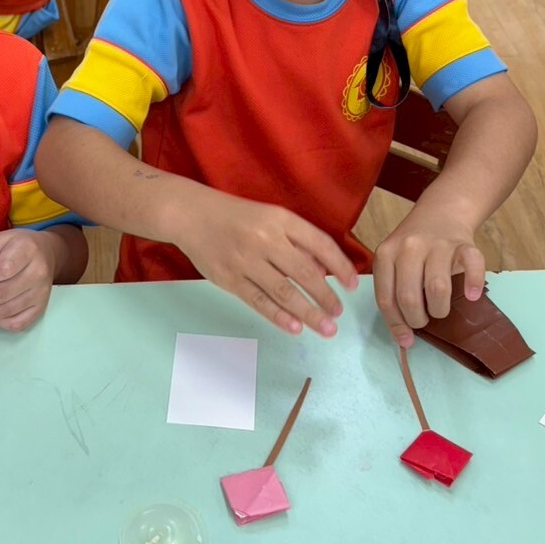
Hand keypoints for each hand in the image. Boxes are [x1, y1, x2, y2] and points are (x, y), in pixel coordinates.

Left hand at [0, 229, 63, 331]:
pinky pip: (15, 324)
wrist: (46, 253)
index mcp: (27, 251)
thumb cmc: (17, 246)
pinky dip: (0, 320)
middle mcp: (38, 273)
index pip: (4, 269)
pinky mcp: (40, 309)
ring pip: (4, 311)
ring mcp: (40, 294)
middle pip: (0, 294)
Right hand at [177, 191, 355, 335]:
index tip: (352, 286)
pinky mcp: (229, 279)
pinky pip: (259, 302)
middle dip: (326, 297)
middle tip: (338, 314)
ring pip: (284, 292)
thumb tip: (326, 271)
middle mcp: (265, 239)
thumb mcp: (271, 218)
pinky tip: (295, 328)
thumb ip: (298, 242)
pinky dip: (279, 317)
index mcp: (280, 220)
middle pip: (304, 273)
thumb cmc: (238, 217)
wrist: (192, 215)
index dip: (340, 267)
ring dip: (308, 313)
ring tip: (326, 328)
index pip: (320, 244)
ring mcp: (246, 261)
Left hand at [373, 211, 484, 346]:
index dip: (396, 323)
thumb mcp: (393, 261)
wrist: (441, 212)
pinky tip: (471, 296)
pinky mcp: (464, 244)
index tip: (406, 338)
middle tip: (424, 320)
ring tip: (440, 309)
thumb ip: (393, 291)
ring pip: (437, 287)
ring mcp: (437, 244)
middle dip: (417, 319)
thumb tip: (403, 337)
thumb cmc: (413, 247)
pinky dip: (473, 283)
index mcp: (385, 254)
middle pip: (409, 297)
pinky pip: (472, 266)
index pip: (386, 298)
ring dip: (440, 308)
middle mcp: (409, 247)